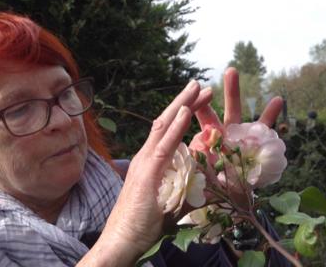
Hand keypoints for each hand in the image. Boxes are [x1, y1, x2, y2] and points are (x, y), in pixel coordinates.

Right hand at [78, 80, 212, 265]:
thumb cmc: (143, 225)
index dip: (182, 114)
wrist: (121, 241)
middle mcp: (145, 157)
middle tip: (200, 84)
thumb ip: (184, 189)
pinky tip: (186, 111)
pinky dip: (176, 126)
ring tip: (197, 87)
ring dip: (182, 105)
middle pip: (166, 122)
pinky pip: (164, 145)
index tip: (197, 100)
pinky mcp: (147, 173)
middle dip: (184, 102)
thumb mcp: (170, 203)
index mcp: (151, 162)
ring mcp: (145, 163)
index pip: (167, 131)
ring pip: (164, 126)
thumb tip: (204, 185)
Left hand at [189, 67, 282, 206]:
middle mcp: (221, 135)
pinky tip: (277, 99)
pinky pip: (264, 130)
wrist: (235, 197)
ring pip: (235, 113)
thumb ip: (192, 167)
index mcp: (206, 141)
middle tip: (214, 71)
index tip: (188, 95)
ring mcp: (238, 137)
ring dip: (232, 93)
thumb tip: (178, 159)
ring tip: (232, 71)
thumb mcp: (201, 177)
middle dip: (202, 95)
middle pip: (214, 112)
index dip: (193, 109)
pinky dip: (269, 116)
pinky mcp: (255, 145)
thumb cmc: (217, 186)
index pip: (196, 124)